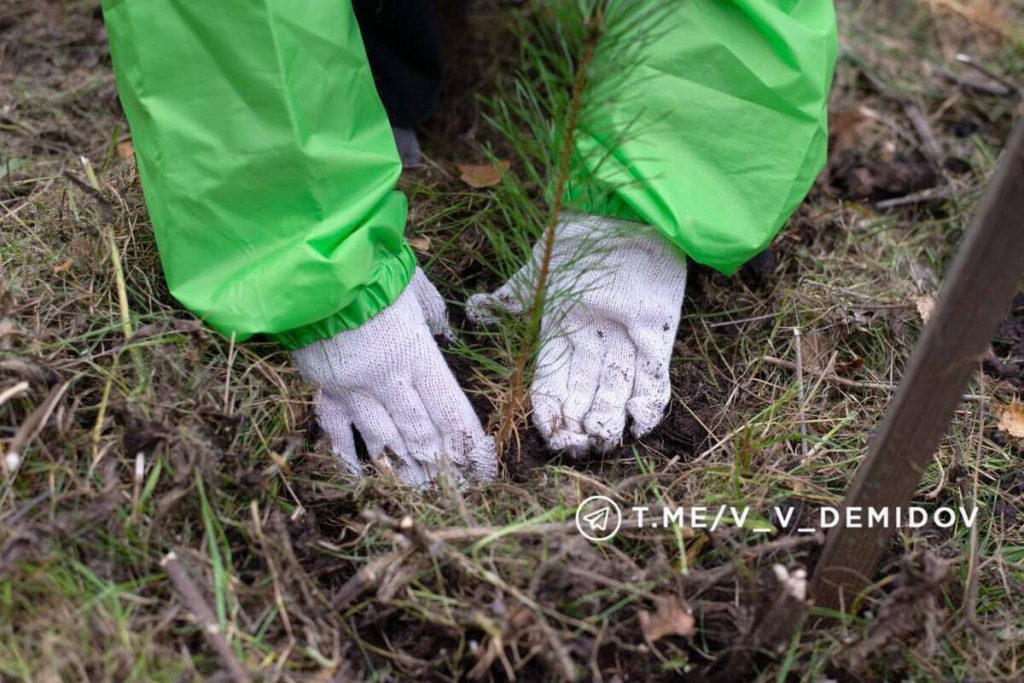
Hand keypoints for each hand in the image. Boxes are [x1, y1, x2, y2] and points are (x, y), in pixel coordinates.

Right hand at [293, 269, 496, 484]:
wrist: (313, 267)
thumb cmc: (372, 269)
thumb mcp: (417, 287)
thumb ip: (436, 314)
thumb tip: (448, 333)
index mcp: (417, 354)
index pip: (450, 412)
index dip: (470, 447)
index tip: (484, 471)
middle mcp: (388, 379)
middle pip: (420, 434)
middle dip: (440, 466)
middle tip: (455, 490)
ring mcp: (353, 388)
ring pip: (383, 441)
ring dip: (403, 470)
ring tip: (420, 491)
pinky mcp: (323, 388)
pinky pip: (337, 431)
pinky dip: (349, 457)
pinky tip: (363, 476)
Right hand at [467, 214, 686, 455]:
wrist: (624, 216)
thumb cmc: (575, 240)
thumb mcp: (537, 271)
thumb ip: (508, 298)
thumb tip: (474, 311)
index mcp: (558, 336)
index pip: (550, 386)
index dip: (550, 413)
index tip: (551, 436)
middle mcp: (590, 346)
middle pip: (583, 397)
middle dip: (580, 427)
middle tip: (579, 448)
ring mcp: (624, 343)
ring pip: (616, 394)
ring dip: (610, 422)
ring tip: (604, 442)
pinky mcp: (657, 337)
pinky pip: (654, 379)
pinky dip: (649, 404)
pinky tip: (640, 425)